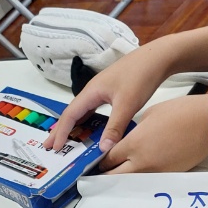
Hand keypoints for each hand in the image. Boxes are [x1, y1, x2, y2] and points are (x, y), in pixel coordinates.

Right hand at [44, 42, 178, 153]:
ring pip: (83, 112)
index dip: (61, 132)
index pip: (70, 115)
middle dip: (60, 130)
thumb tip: (103, 149)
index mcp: (91, 92)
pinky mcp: (111, 92)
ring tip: (67, 140)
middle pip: (72, 113)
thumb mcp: (127, 105)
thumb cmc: (140, 76)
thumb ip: (115, 127)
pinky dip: (89, 122)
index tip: (54, 147)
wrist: (157, 58)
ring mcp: (101, 90)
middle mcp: (92, 91)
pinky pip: (94, 110)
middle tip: (50, 146)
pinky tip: (91, 130)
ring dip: (74, 126)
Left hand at [100, 93, 207, 173]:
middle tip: (100, 173)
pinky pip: (148, 181)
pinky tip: (138, 173)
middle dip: (105, 175)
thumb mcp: (149, 115)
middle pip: (114, 177)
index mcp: (134, 144)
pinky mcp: (168, 176)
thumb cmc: (180, 113)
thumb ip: (133, 131)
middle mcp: (141, 162)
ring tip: (116, 175)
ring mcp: (155, 172)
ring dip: (122, 179)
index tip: (95, 161)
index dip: (99, 160)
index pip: (108, 159)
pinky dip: (140, 179)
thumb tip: (127, 140)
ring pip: (130, 182)